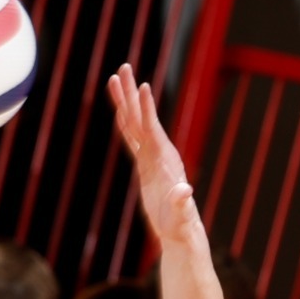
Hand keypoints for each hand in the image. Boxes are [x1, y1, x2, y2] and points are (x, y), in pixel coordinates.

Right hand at [107, 63, 201, 249]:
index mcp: (165, 159)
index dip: (146, 108)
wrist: (180, 231)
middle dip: (130, 93)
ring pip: (134, 122)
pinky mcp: (145, 164)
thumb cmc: (180, 225)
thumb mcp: (179, 215)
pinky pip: (132, 137)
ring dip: (125, 101)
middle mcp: (159, 152)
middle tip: (123, 67)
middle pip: (141, 117)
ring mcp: (152, 156)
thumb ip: (181, 202)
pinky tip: (119, 109)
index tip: (142, 84)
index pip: (152, 128)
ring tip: (115, 77)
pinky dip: (124, 121)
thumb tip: (184, 192)